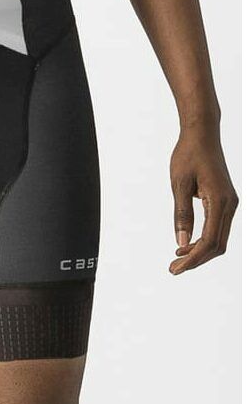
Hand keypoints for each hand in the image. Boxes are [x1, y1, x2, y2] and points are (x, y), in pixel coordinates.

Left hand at [169, 124, 238, 274]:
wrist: (202, 134)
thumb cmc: (188, 155)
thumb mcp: (179, 185)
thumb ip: (181, 214)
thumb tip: (181, 242)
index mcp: (219, 201)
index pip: (209, 241)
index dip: (193, 259)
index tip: (175, 269)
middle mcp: (230, 204)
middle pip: (217, 245)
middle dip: (196, 260)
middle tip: (173, 269)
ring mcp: (230, 203)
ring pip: (219, 239)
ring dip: (200, 252)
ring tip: (177, 259)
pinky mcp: (226, 201)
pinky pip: (218, 228)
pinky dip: (204, 240)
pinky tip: (187, 243)